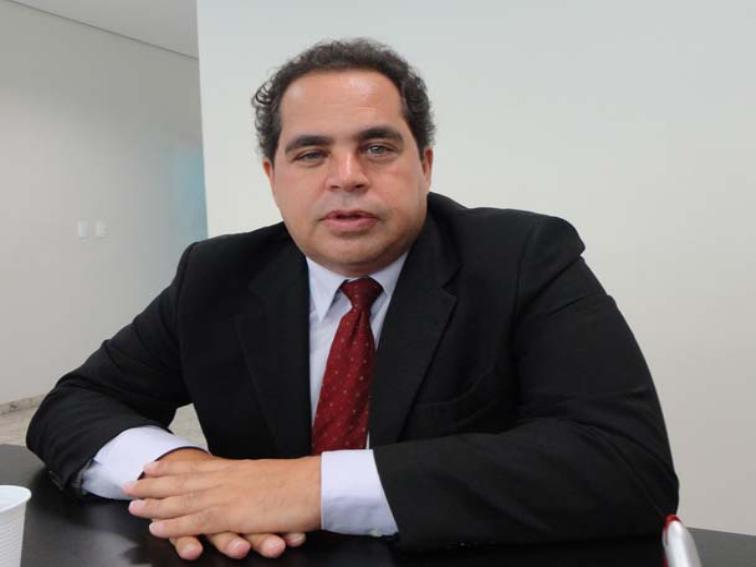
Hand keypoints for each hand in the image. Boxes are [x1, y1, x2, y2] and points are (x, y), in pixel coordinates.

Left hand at [124, 455, 320, 542]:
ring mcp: (228, 495)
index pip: (198, 466)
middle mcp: (228, 478)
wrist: (318, 485)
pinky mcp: (232, 514)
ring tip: (133, 504)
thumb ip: (255, 484)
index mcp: (238, 470)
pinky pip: (195, 520)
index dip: (173, 467)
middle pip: (183, 480)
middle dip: (154, 483)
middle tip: (130, 482)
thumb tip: (248, 489)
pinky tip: (156, 527)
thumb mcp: (273, 479)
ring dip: (155, 502)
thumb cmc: (304, 484)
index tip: (154, 466)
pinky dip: (173, 524)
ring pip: (182, 499)